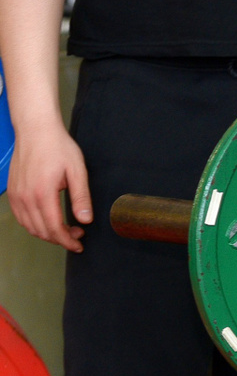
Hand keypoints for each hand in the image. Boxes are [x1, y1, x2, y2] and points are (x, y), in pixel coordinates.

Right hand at [5, 119, 91, 251]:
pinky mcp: (12, 191)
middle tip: (77, 235)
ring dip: (47, 233)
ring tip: (65, 229)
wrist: (35, 130)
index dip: (68, 241)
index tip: (79, 245)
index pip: (54, 228)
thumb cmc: (58, 147)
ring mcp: (15, 194)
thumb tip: (85, 220)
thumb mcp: (77, 171)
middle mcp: (25, 196)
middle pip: (41, 231)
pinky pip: (21, 216)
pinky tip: (48, 221)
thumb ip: (81, 197)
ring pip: (29, 226)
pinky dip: (34, 224)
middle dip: (60, 238)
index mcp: (42, 193)